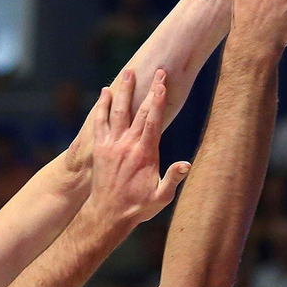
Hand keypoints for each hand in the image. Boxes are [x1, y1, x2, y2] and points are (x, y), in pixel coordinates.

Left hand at [81, 67, 190, 230]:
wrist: (107, 215)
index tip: (162, 82)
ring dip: (123, 90)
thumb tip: (186, 165)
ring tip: (128, 72)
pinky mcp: (100, 148)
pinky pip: (100, 121)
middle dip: (147, 88)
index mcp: (144, 153)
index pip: (153, 121)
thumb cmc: (138, 206)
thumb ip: (173, 179)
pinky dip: (102, 105)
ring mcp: (111, 144)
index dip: (158, 99)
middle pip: (138, 110)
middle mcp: (126, 145)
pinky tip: (105, 92)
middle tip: (155, 71)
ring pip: (117, 111)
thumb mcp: (161, 197)